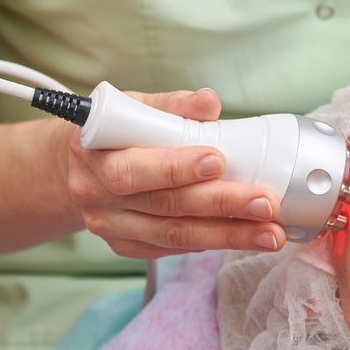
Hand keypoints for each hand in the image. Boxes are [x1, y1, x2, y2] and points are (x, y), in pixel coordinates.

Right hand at [66, 89, 285, 258]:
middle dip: (222, 206)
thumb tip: (210, 101)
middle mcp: (98, 197)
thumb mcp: (134, 106)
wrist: (79, 165)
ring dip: (230, 235)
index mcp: (95, 156)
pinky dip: (212, 241)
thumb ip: (172, 105)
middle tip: (266, 205)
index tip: (220, 161)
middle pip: (167, 207)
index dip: (176, 168)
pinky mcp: (127, 246)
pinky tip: (245, 236)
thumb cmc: (116, 131)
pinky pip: (174, 248)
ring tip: (271, 233)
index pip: (135, 170)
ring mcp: (112, 227)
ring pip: (176, 235)